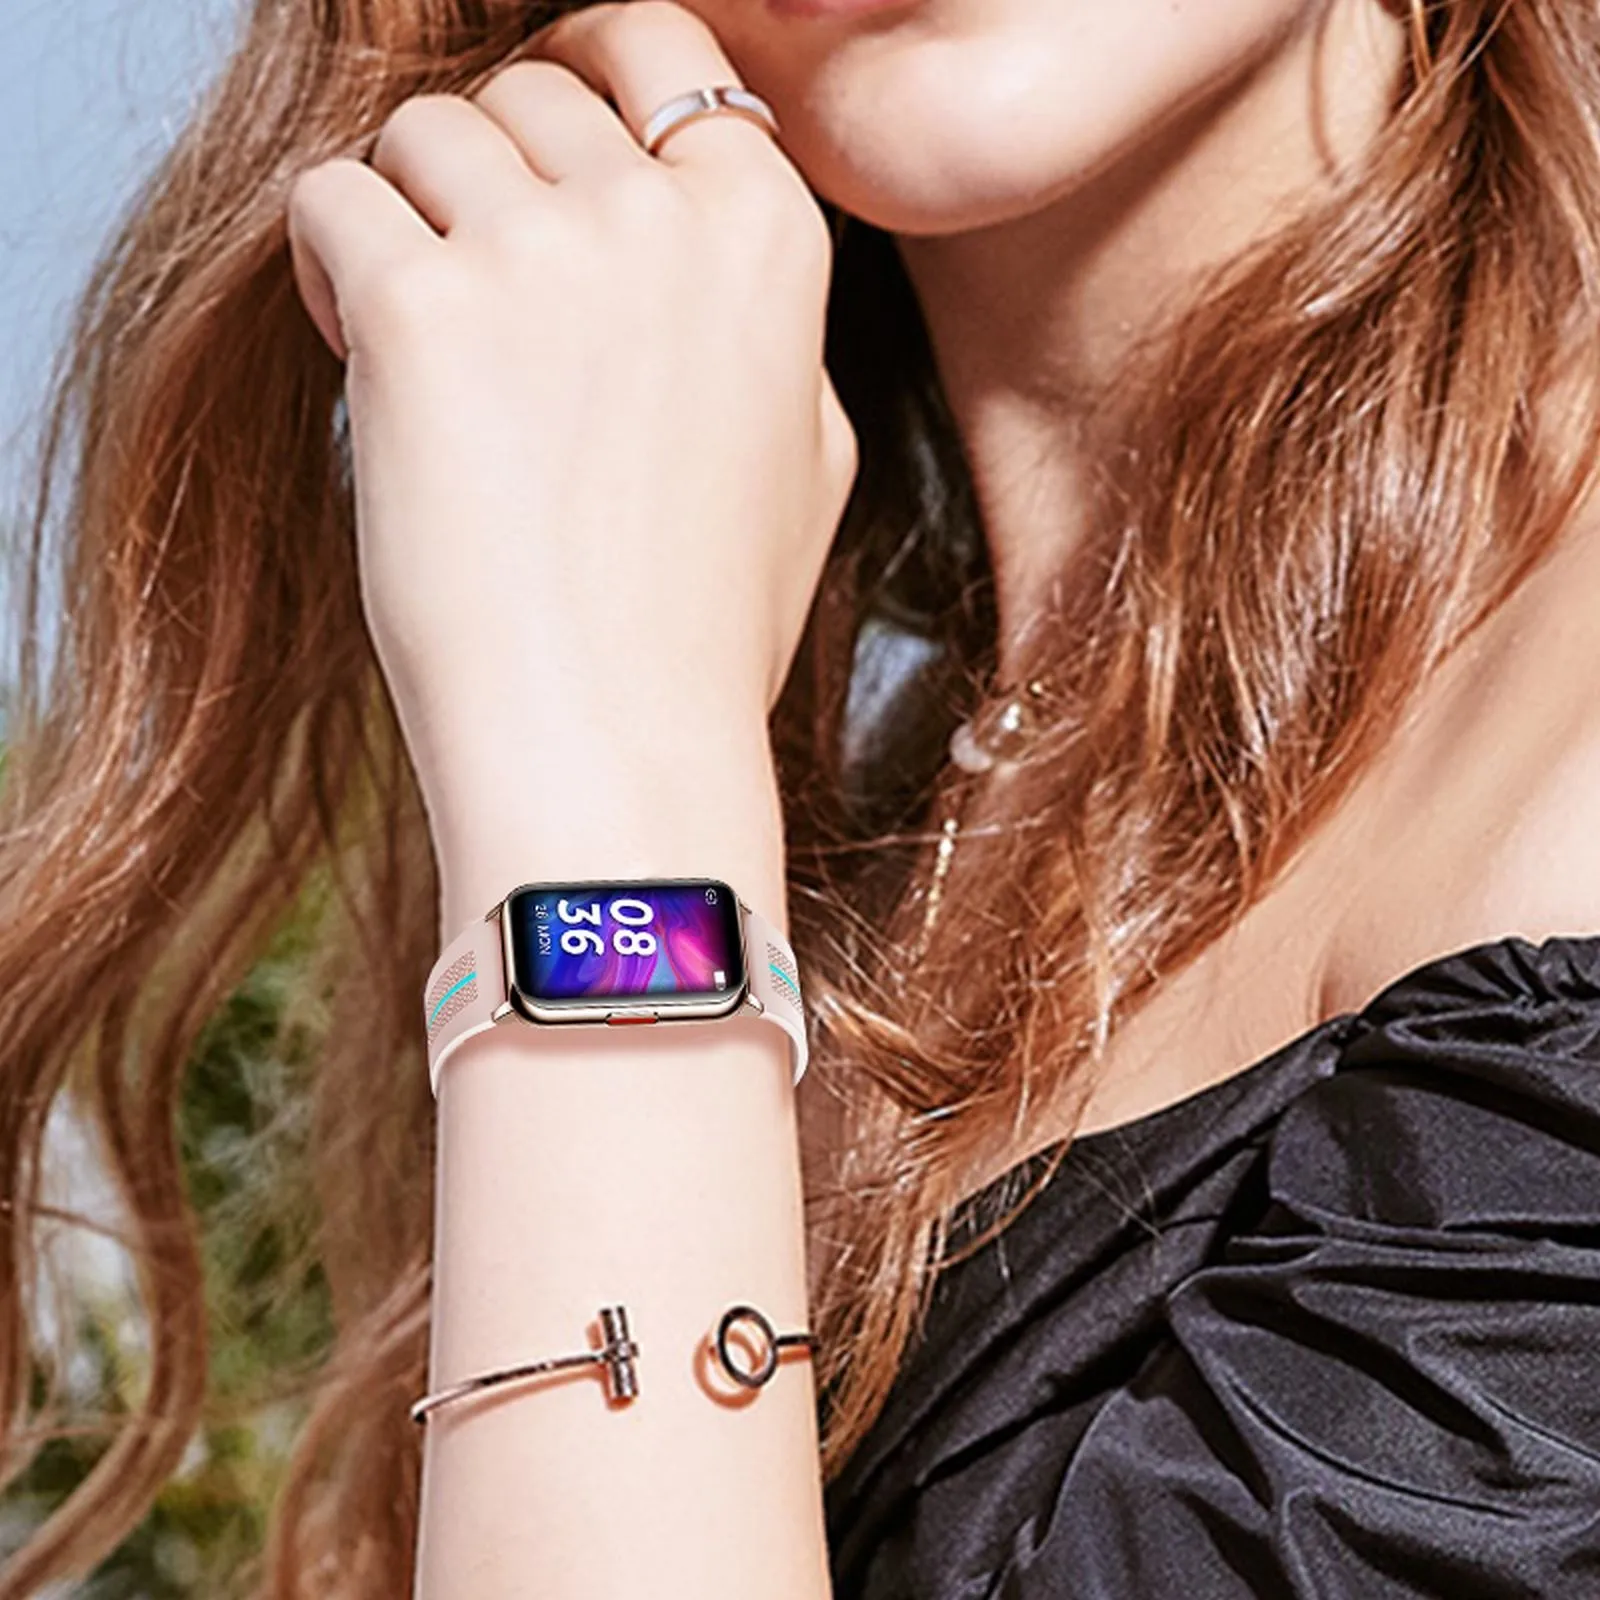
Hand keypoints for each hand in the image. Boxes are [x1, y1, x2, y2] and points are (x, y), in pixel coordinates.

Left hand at [284, 2, 856, 905]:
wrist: (621, 747)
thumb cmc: (704, 627)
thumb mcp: (808, 464)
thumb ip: (767, 329)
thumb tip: (718, 252)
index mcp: (771, 239)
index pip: (663, 48)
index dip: (585, 72)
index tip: (537, 139)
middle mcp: (665, 219)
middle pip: (525, 94)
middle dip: (486, 175)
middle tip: (473, 289)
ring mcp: (545, 258)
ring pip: (422, 136)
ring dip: (407, 218)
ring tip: (418, 343)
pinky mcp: (424, 316)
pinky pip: (335, 203)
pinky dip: (333, 268)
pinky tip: (366, 358)